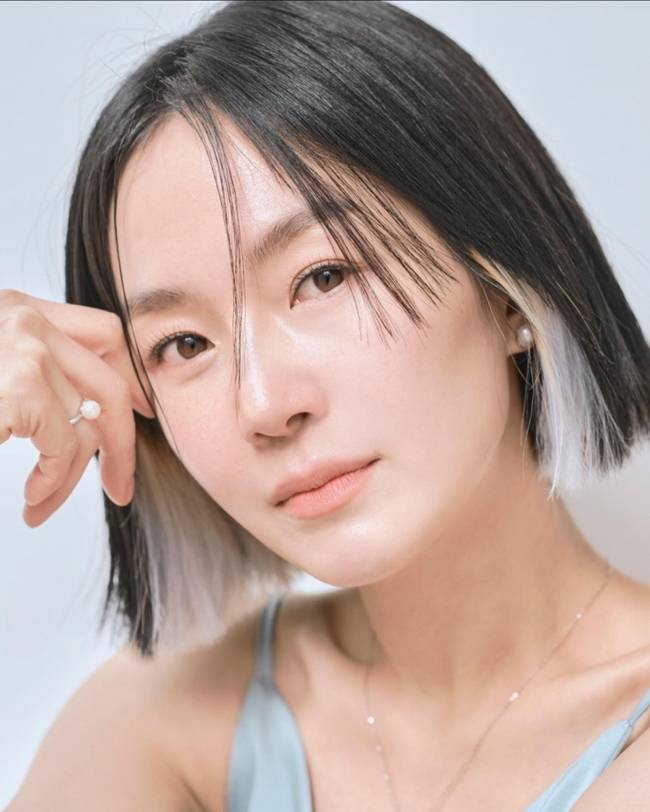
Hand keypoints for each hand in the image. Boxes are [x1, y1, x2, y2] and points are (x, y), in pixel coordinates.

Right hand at [0, 289, 154, 526]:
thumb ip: (23, 374)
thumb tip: (77, 414)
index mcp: (13, 308)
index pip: (104, 333)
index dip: (129, 377)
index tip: (140, 415)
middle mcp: (23, 317)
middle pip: (111, 380)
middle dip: (124, 442)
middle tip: (120, 487)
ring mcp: (22, 346)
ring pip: (89, 421)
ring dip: (72, 476)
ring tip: (41, 505)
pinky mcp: (17, 383)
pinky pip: (65, 443)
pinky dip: (55, 481)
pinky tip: (32, 500)